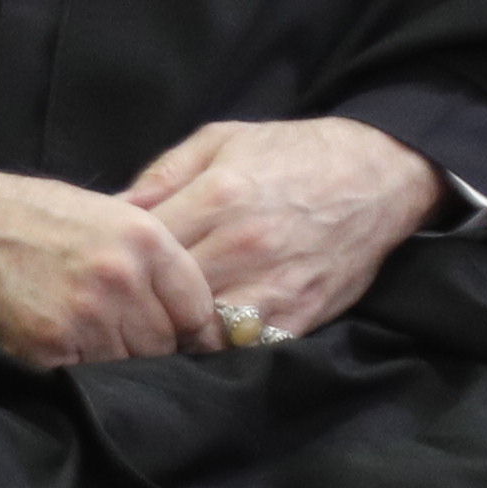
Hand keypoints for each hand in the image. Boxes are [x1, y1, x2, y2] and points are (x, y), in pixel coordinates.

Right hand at [0, 157, 225, 364]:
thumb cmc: (38, 216)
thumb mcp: (112, 215)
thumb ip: (155, 260)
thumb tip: (196, 314)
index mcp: (146, 240)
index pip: (198, 311)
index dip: (191, 331)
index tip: (181, 340)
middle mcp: (121, 277)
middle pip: (165, 344)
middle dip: (149, 347)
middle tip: (121, 337)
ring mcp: (85, 314)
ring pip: (127, 366)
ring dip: (112, 362)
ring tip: (87, 339)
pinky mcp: (48, 345)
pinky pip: (83, 377)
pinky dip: (75, 370)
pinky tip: (60, 347)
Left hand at [117, 118, 441, 344]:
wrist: (376, 174)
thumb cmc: (291, 153)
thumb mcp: (219, 140)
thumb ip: (162, 175)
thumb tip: (110, 211)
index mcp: (218, 195)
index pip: (143, 244)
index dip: (121, 258)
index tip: (112, 265)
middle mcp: (244, 244)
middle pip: (165, 292)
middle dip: (142, 301)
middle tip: (128, 304)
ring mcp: (274, 284)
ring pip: (201, 330)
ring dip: (177, 331)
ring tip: (163, 323)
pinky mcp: (300, 315)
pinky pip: (245, 347)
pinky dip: (220, 347)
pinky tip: (206, 335)